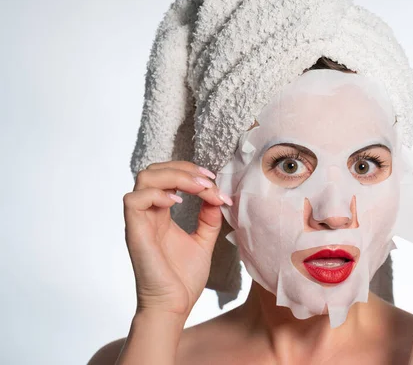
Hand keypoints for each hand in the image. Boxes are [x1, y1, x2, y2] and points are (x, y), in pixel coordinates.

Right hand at [122, 161, 231, 316]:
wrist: (175, 306)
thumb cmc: (183, 279)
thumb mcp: (203, 241)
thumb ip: (208, 218)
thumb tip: (217, 196)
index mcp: (161, 213)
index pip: (167, 176)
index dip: (190, 171)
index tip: (213, 180)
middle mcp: (148, 214)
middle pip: (154, 170)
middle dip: (184, 168)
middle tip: (208, 181)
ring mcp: (139, 221)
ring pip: (144, 178)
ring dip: (175, 176)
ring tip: (198, 188)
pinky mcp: (135, 232)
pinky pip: (133, 200)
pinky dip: (156, 194)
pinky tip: (177, 203)